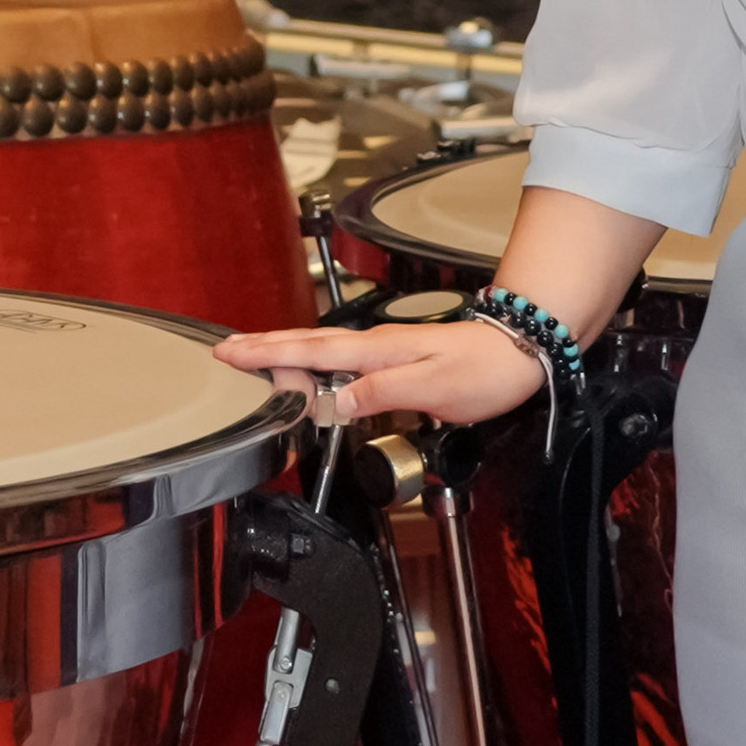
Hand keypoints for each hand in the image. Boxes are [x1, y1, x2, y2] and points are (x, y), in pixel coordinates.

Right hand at [210, 310, 553, 430]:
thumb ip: (381, 392)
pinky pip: (341, 354)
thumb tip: (337, 402)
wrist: (519, 349)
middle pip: (307, 342)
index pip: (310, 352)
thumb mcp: (433, 388)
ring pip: (322, 346)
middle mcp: (375, 345)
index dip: (268, 355)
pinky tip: (310, 365)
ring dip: (284, 348)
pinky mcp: (396, 356)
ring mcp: (385, 349)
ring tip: (252, 353)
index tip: (231, 354)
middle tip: (225, 349)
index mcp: (377, 351)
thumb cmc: (484, 371)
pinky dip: (314, 355)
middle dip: (263, 346)